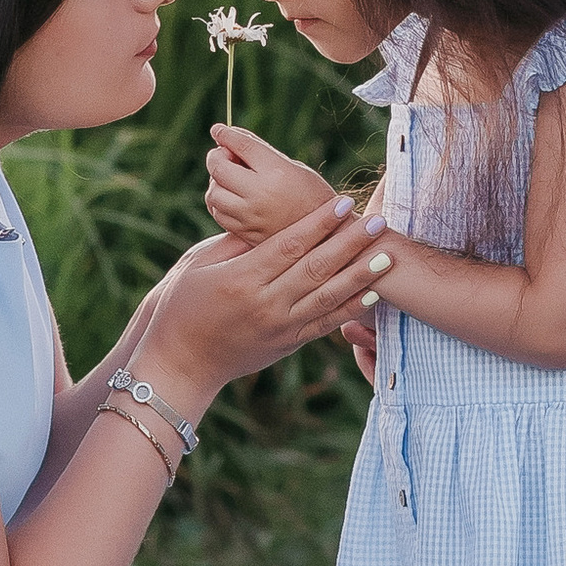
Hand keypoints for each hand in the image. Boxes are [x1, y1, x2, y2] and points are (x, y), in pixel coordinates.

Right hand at [139, 195, 384, 397]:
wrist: (179, 363)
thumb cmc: (183, 305)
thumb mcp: (200, 264)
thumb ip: (237, 243)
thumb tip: (272, 220)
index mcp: (241, 279)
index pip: (289, 245)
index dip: (319, 222)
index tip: (343, 202)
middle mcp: (265, 304)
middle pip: (316, 268)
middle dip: (350, 243)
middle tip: (378, 221)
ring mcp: (279, 328)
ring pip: (327, 297)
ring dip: (361, 275)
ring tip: (386, 255)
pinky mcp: (287, 344)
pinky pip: (325, 324)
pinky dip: (350, 308)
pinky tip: (371, 292)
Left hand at [205, 126, 333, 239]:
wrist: (328, 237)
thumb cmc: (314, 196)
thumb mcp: (294, 167)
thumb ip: (262, 154)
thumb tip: (232, 137)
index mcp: (277, 172)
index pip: (242, 145)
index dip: (226, 134)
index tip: (218, 129)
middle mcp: (260, 195)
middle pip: (219, 168)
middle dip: (217, 157)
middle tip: (225, 155)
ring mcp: (250, 217)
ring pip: (213, 193)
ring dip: (217, 182)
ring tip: (231, 179)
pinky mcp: (245, 233)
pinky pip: (219, 214)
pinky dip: (220, 202)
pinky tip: (232, 198)